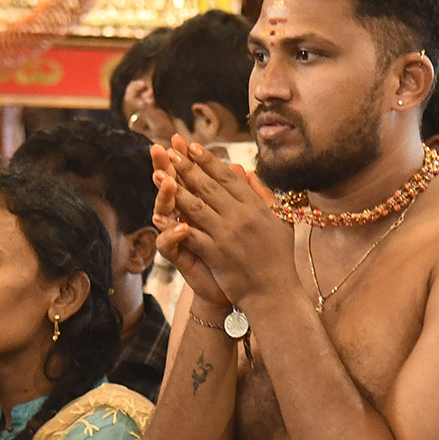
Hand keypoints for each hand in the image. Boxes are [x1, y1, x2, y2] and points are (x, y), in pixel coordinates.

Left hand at [162, 143, 295, 308]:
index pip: (228, 178)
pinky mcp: (216, 254)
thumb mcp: (280, 221)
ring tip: (158, 173)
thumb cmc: (279, 257)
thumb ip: (263, 195)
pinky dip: (173, 225)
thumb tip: (246, 171)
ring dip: (174, 188)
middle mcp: (241, 217)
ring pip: (196, 206)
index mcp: (256, 207)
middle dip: (187, 167)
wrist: (275, 293)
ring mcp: (227, 235)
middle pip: (209, 186)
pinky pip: (190, 235)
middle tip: (170, 150)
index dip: (208, 161)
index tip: (193, 146)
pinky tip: (158, 215)